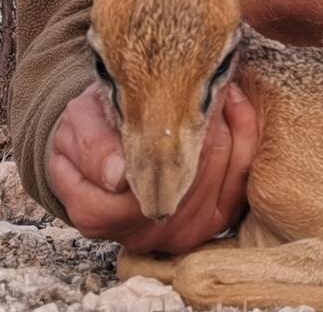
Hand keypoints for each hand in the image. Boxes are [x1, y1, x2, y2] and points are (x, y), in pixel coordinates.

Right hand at [46, 80, 257, 252]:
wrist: (106, 144)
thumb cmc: (91, 130)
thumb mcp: (78, 125)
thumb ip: (92, 146)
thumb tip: (117, 176)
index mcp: (97, 213)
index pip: (142, 182)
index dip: (166, 135)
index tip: (180, 94)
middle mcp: (140, 234)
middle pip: (188, 182)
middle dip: (202, 129)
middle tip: (206, 88)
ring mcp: (179, 233)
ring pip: (219, 179)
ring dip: (226, 131)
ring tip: (218, 94)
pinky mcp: (212, 222)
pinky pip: (240, 184)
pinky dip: (244, 142)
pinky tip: (234, 108)